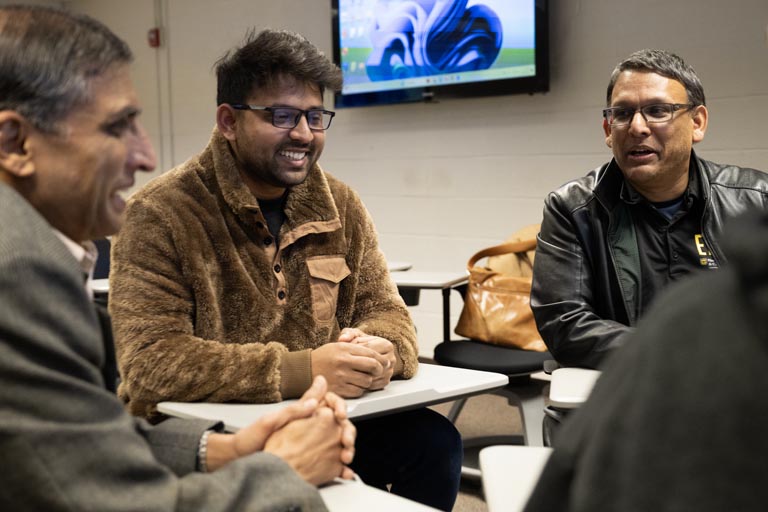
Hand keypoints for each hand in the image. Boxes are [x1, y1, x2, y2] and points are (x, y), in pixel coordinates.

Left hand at [205, 376, 356, 477]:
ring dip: (346, 448)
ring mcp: (310, 441)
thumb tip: (314, 402)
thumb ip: (292, 411)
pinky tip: (344, 470)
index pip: (328, 401)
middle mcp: (308, 424)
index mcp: (301, 412)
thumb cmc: (251, 437)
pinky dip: (339, 465)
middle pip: (337, 423)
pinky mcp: (309, 457)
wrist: (241, 458)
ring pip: (337, 441)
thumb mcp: (270, 421)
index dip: (338, 406)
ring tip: (346, 457)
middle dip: (347, 431)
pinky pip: (329, 459)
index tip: (340, 415)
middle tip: (346, 440)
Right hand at [311, 342, 384, 396]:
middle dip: (379, 369)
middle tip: (378, 371)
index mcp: (345, 349)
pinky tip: (354, 385)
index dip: (381, 359)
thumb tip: (377, 355)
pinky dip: (359, 389)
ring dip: (368, 381)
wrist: (304, 370)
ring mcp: (341, 376)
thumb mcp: (338, 346)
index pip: (371, 353)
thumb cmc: (323, 357)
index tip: (384, 362)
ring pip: (367, 381)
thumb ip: (356, 348)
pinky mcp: (339, 389)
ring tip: (363, 378)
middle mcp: (344, 362)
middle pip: (373, 366)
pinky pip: (358, 391)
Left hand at [338, 328, 394, 389]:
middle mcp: (391, 359)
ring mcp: (390, 371)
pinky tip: (354, 378)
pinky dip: (363, 383)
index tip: (347, 352)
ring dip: (359, 375)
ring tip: (349, 370)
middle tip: (346, 363)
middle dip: (357, 364)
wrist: (367, 357)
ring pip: (373, 376)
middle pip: (372, 364)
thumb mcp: (355, 336)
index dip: (355, 351)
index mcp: (387, 345)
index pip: (369, 350)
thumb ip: (348, 334)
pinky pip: (374, 385)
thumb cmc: (360, 344)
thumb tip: (342, 339)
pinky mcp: (385, 381)